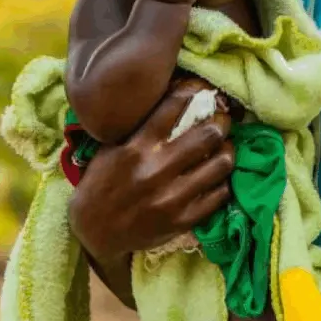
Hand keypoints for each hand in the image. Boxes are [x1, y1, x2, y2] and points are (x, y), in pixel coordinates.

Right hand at [68, 76, 233, 262]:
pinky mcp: (182, 220)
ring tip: (223, 146)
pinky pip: (219, 194)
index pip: (175, 106)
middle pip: (208, 134)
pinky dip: (222, 181)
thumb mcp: (112, 148)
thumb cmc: (102, 182)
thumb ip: (139, 125)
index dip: (195, 90)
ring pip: (221, 164)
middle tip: (223, 118)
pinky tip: (216, 175)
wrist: (93, 232)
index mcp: (137, 147)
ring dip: (227, 150)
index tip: (203, 88)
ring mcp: (171, 197)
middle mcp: (156, 170)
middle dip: (222, 121)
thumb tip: (172, 95)